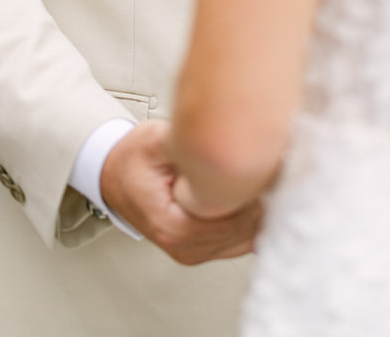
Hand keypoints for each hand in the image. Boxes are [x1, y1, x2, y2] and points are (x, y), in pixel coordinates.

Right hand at [99, 120, 259, 263]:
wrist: (114, 176)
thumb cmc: (132, 160)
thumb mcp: (155, 140)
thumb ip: (188, 142)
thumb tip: (225, 137)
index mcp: (171, 226)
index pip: (233, 222)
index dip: (256, 194)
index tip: (271, 167)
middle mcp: (185, 248)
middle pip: (244, 233)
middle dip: (263, 200)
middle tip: (275, 167)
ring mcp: (195, 251)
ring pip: (248, 239)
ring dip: (261, 209)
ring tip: (266, 176)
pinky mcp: (204, 247)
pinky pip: (241, 239)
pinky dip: (253, 217)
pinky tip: (256, 191)